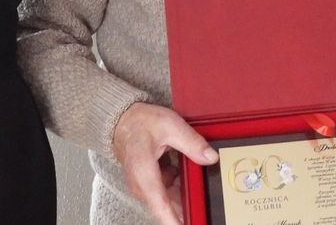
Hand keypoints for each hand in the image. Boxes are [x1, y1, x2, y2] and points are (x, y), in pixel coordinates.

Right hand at [112, 102, 217, 224]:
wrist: (124, 122)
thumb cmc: (141, 123)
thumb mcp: (170, 125)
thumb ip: (192, 142)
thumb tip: (211, 158)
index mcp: (143, 171)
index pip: (160, 203)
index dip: (173, 220)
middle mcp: (141, 184)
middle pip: (168, 206)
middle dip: (188, 205)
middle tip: (205, 203)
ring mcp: (145, 187)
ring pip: (170, 200)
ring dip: (186, 193)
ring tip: (197, 177)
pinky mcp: (150, 187)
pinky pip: (168, 193)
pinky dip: (180, 186)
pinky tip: (188, 172)